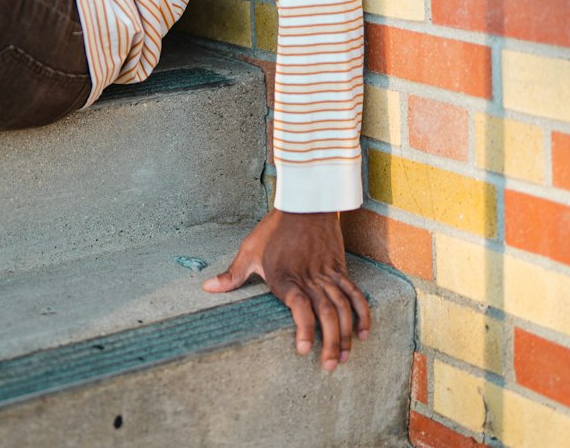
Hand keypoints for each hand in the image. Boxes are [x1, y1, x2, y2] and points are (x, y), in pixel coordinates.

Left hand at [202, 210, 369, 369]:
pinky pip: (354, 293)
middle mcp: (309, 278)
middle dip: (330, 343)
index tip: (304, 350)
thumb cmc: (273, 228)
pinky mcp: (339, 269)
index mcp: (285, 277)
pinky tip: (363, 333)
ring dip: (346, 334)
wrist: (304, 203)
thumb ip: (232, 275)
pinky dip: (361, 314)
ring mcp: (327, 274)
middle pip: (326, 314)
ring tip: (343, 357)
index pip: (300, 307)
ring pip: (342, 307)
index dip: (304, 329)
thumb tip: (207, 287)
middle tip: (328, 366)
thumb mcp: (249, 249)